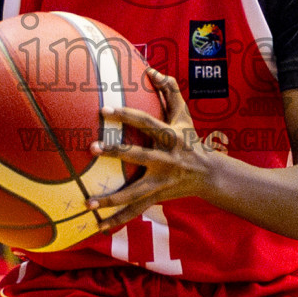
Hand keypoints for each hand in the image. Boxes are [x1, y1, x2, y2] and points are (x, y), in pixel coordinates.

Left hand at [89, 68, 212, 231]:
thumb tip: (153, 69)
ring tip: (88, 203)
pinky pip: (135, 211)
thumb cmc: (191, 139)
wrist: (209, 175)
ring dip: (111, 199)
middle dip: (115, 152)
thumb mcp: (184, 115)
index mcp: (169, 137)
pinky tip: (97, 227)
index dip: (126, 115)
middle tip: (92, 147)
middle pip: (138, 155)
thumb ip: (170, 91)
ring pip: (133, 192)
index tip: (104, 110)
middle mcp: (165, 160)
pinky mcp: (156, 197)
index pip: (146, 122)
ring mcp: (160, 181)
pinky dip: (117, 220)